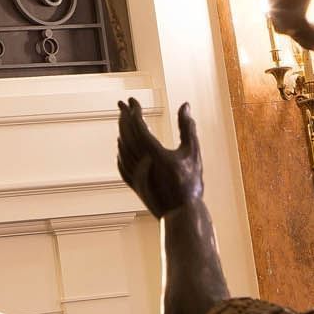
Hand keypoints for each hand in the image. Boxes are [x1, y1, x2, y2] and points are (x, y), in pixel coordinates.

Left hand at [116, 100, 202, 218]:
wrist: (182, 214)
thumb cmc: (191, 184)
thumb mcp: (193, 153)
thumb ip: (187, 127)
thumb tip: (185, 105)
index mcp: (154, 154)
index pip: (138, 126)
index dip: (134, 111)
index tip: (132, 99)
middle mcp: (141, 164)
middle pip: (127, 135)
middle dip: (123, 117)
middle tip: (121, 104)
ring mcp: (136, 176)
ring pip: (123, 149)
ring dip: (121, 133)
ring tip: (122, 122)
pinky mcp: (136, 186)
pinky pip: (122, 166)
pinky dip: (120, 153)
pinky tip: (120, 147)